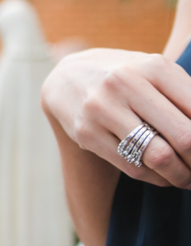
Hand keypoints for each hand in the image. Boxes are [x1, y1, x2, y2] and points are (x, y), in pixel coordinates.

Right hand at [42, 48, 190, 187]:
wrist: (66, 78)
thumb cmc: (127, 77)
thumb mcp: (156, 72)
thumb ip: (187, 96)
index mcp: (152, 67)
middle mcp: (124, 84)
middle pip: (184, 138)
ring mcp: (101, 109)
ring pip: (158, 158)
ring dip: (182, 176)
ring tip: (189, 178)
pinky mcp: (86, 133)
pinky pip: (133, 167)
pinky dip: (157, 178)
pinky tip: (164, 176)